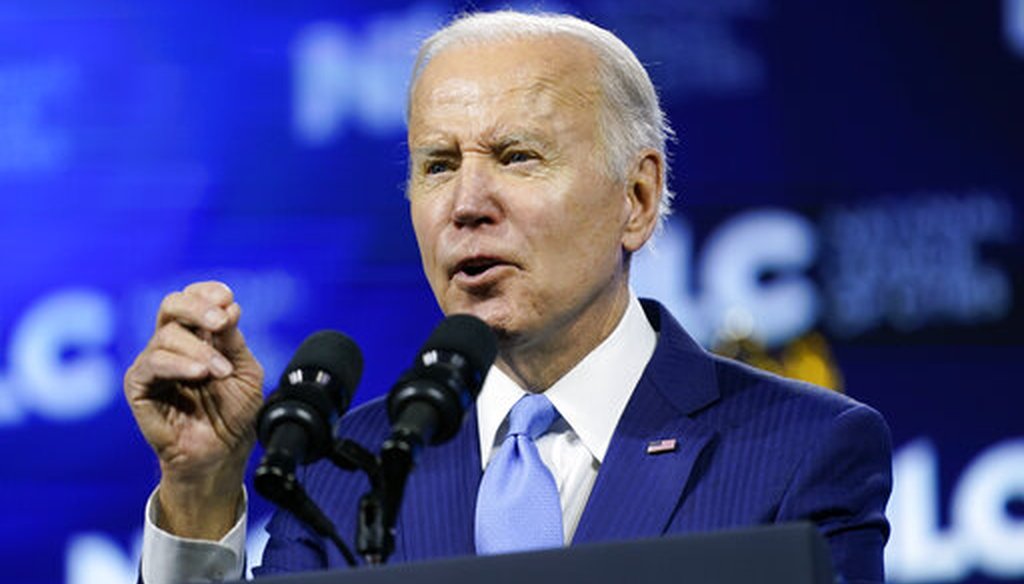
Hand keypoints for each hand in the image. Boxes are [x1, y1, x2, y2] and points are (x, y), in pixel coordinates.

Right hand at [124, 281, 263, 537]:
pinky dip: (179, 364)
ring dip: (199, 350)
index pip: (193, 298)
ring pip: (166, 335)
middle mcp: (173, 345)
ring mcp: (154, 365)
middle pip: (172, 305)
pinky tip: (200, 374)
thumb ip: (234, 341)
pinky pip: (152, 364)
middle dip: (198, 307)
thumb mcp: (245, 372)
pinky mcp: (139, 387)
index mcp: (198, 336)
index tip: (228, 298)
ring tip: (220, 372)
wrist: (222, 455)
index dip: (207, 292)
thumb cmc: (234, 415)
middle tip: (220, 321)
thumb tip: (228, 306)